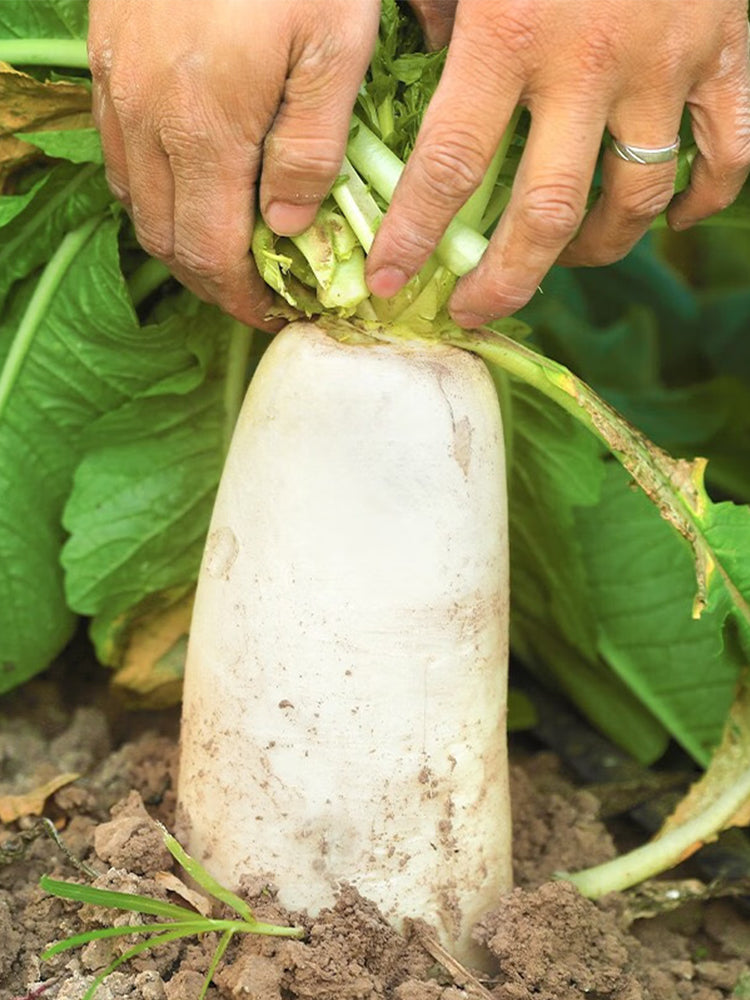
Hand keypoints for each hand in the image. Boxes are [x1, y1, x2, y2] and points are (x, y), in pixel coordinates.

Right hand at [88, 0, 378, 328]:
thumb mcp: (336, 45)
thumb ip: (310, 149)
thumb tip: (288, 228)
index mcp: (204, 126)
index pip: (209, 253)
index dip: (240, 298)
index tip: (275, 312)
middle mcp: (146, 115)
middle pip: (166, 238)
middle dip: (211, 279)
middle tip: (258, 288)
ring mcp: (118, 83)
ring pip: (137, 198)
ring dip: (181, 236)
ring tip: (230, 244)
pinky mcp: (108, 53)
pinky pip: (121, 149)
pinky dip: (155, 186)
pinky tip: (191, 180)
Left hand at [367, 0, 749, 326]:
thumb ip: (433, 3)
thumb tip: (411, 60)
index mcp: (508, 30)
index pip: (447, 166)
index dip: (414, 237)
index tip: (388, 285)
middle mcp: (589, 62)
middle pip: (546, 211)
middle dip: (504, 277)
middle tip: (474, 309)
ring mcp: (667, 62)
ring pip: (636, 198)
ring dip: (597, 248)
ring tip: (565, 261)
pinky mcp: (728, 52)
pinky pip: (728, 155)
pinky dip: (701, 199)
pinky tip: (670, 216)